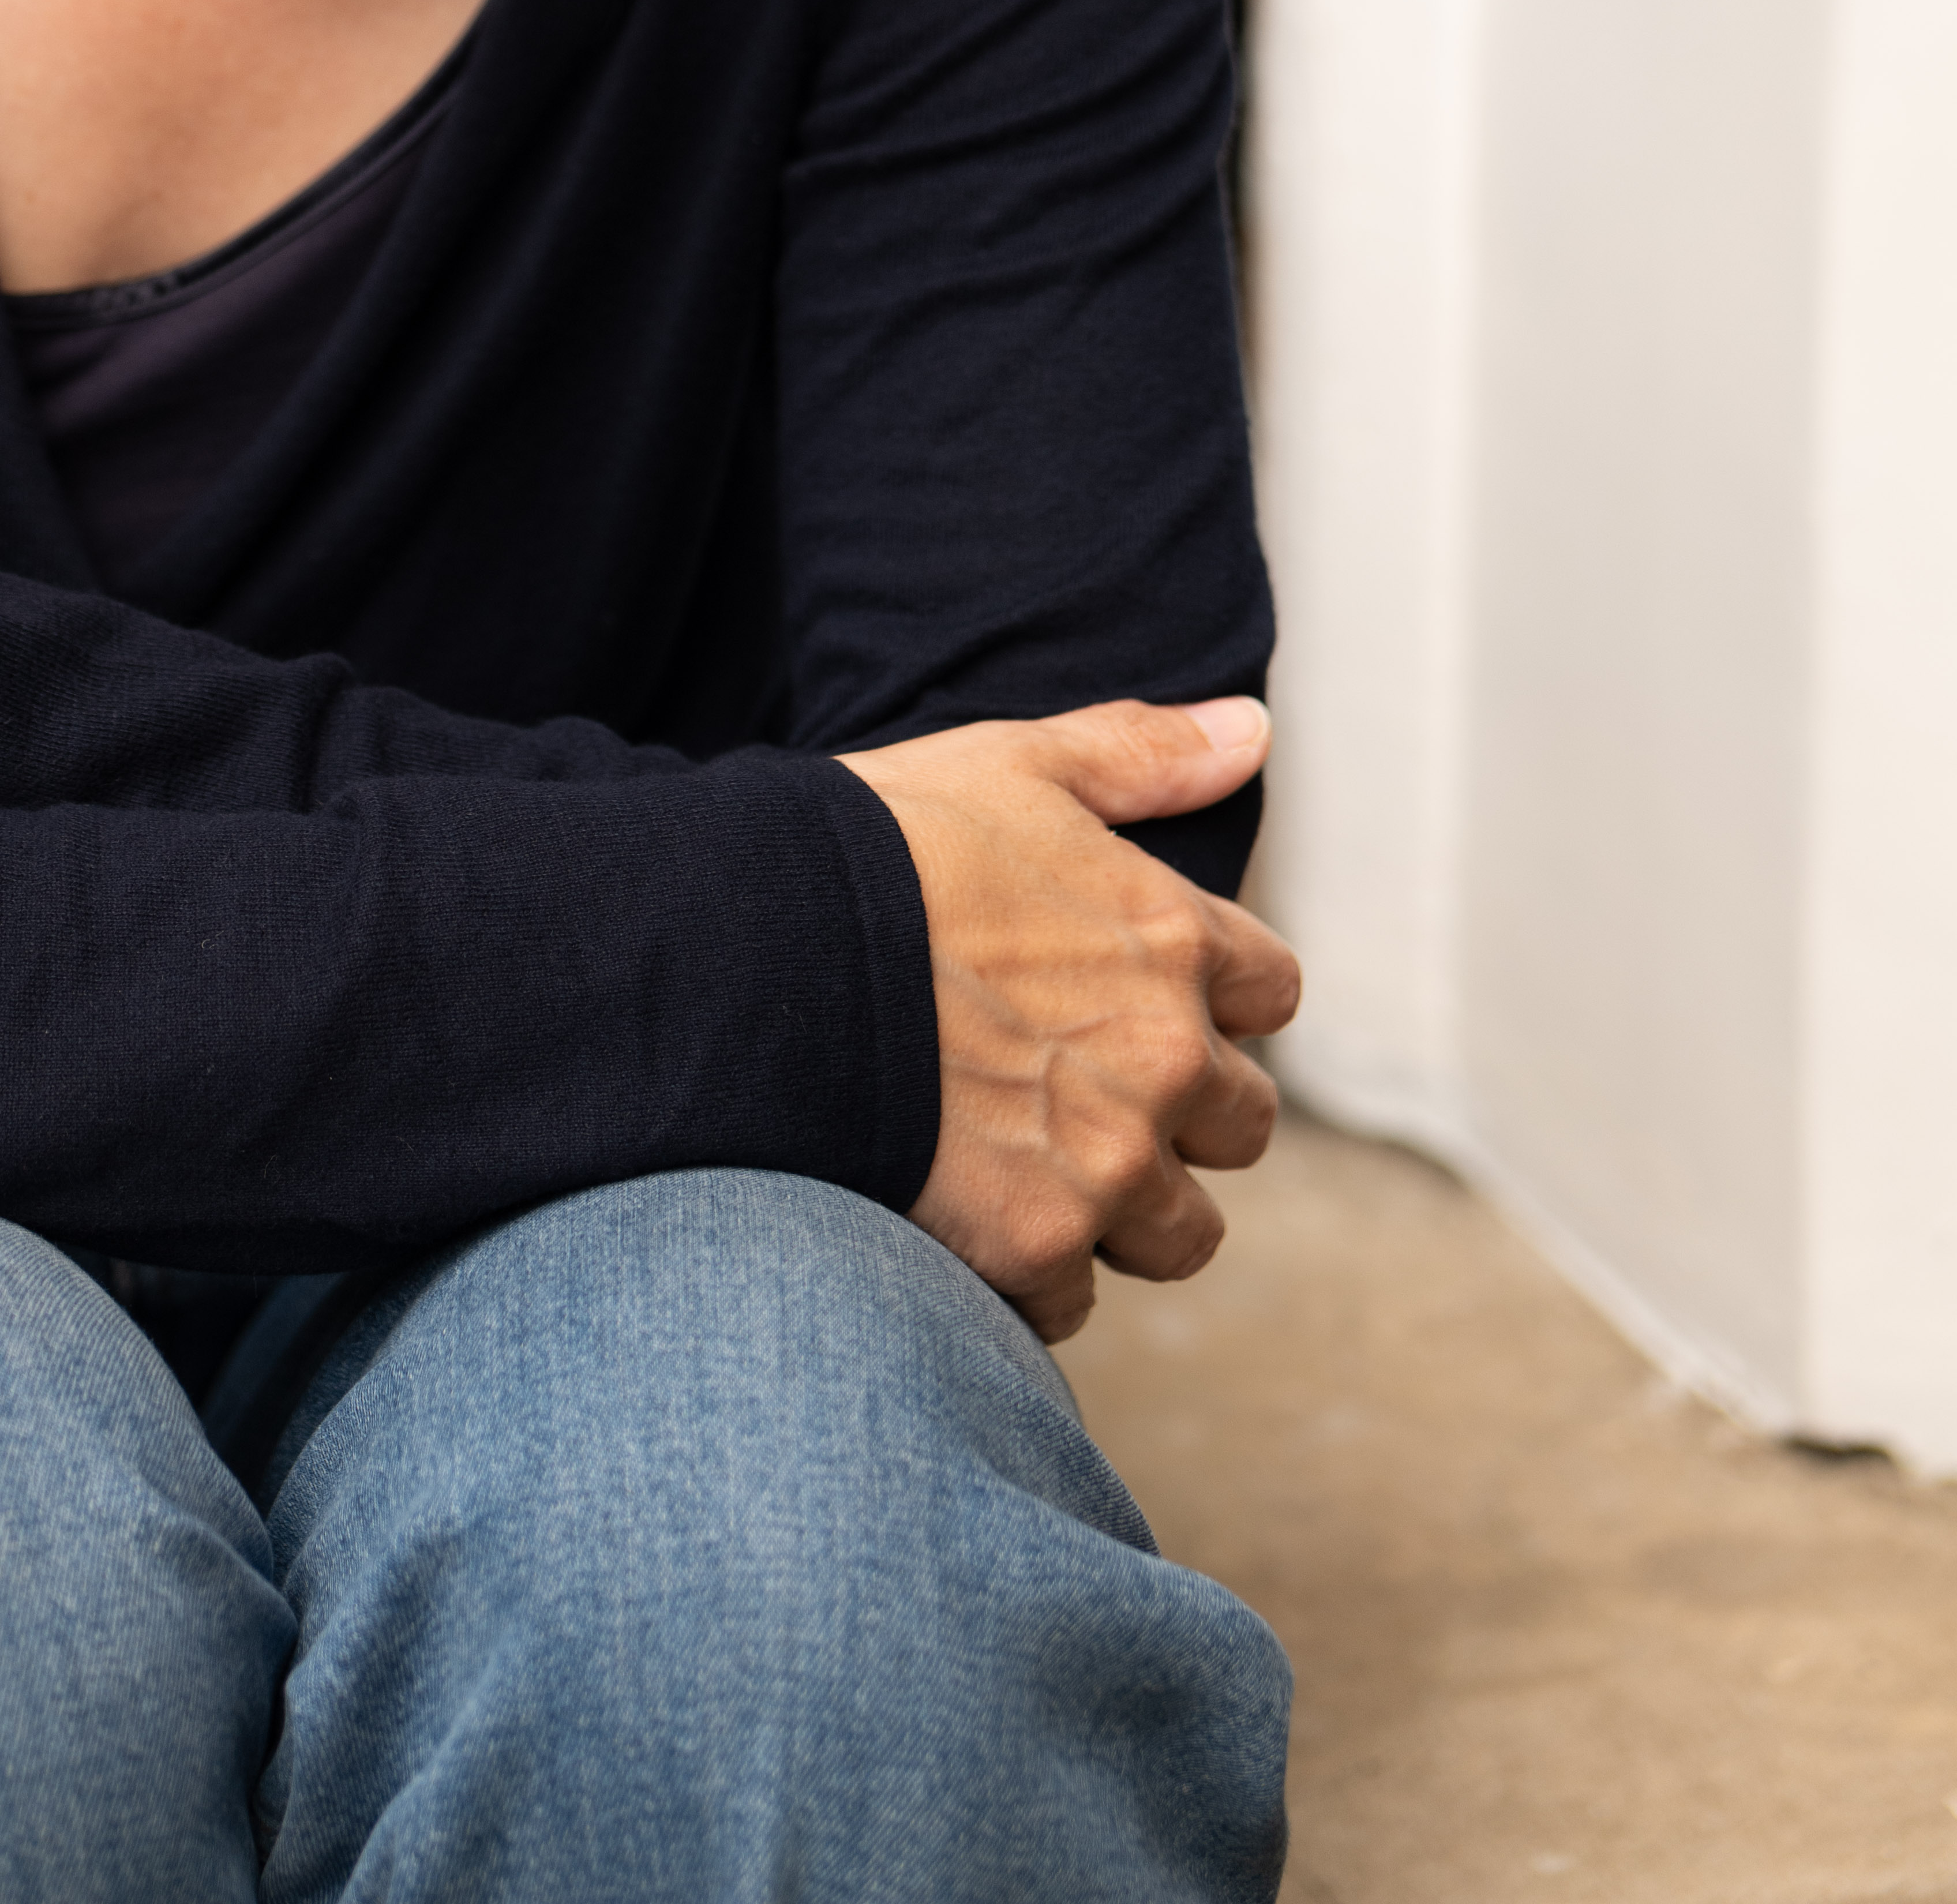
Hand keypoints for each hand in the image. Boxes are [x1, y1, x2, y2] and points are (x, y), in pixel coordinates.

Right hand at [842, 697, 1300, 1344]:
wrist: (758, 953)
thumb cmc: (881, 844)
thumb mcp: (1015, 764)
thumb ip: (1144, 752)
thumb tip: (1256, 728)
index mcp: (1172, 938)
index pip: (1270, 994)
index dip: (1210, 997)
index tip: (1136, 995)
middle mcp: (1165, 1057)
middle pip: (1241, 1125)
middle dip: (1177, 1112)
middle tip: (1075, 1085)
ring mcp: (1107, 1162)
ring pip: (1178, 1231)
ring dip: (1121, 1207)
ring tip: (1026, 1164)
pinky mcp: (1036, 1247)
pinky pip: (1076, 1299)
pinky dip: (1032, 1272)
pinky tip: (963, 1216)